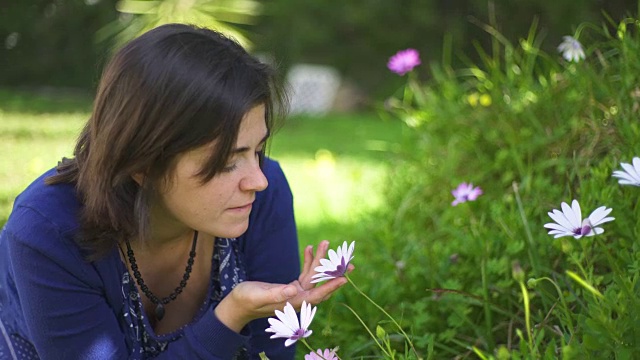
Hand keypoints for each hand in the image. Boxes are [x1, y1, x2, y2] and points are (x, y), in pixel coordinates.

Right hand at [214, 240, 353, 331]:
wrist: (237, 305)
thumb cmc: (246, 300)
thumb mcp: (258, 295)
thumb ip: (277, 293)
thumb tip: (294, 289)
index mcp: (293, 302)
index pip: (317, 294)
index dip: (331, 286)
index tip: (344, 278)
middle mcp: (297, 297)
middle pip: (320, 283)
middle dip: (333, 272)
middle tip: (348, 261)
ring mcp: (295, 292)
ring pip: (313, 276)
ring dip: (320, 260)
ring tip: (326, 243)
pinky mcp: (290, 287)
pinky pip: (305, 273)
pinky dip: (309, 262)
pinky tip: (311, 249)